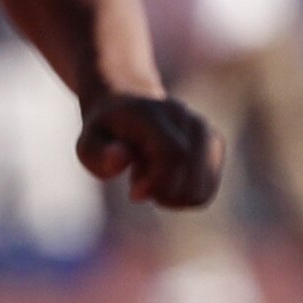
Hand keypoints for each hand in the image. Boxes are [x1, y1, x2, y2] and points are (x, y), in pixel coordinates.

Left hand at [76, 88, 221, 209]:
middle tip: (136, 183)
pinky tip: (167, 181)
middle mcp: (185, 117)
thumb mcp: (87, 144)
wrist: (128, 105)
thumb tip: (122, 158)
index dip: (158, 182)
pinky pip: (206, 191)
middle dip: (161, 194)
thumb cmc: (105, 132)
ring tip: (150, 178)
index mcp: (153, 114)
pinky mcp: (215, 144)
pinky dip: (184, 196)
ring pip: (201, 189)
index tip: (133, 194)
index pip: (173, 154)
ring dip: (172, 197)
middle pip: (190, 175)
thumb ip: (99, 155)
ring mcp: (204, 130)